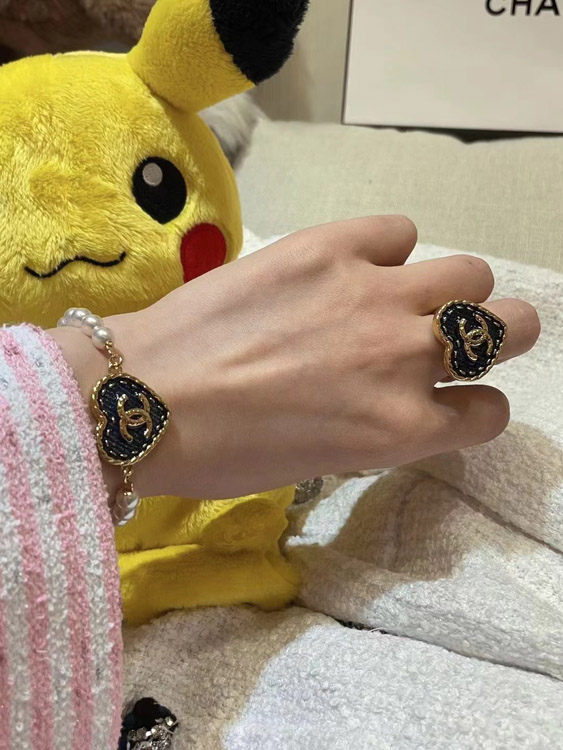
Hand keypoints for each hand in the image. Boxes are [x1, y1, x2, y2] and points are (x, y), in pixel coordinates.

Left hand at [51, 217, 539, 499]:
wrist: (146, 399)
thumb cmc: (227, 452)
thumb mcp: (322, 461)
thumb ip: (383, 427)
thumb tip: (406, 395)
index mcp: (402, 430)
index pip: (490, 412)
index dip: (473, 407)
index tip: (449, 400)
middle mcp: (405, 360)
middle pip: (512, 326)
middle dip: (498, 334)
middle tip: (458, 335)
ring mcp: (373, 296)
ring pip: (468, 274)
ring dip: (447, 289)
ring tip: (402, 296)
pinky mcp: (331, 247)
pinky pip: (399, 230)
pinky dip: (387, 249)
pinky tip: (352, 266)